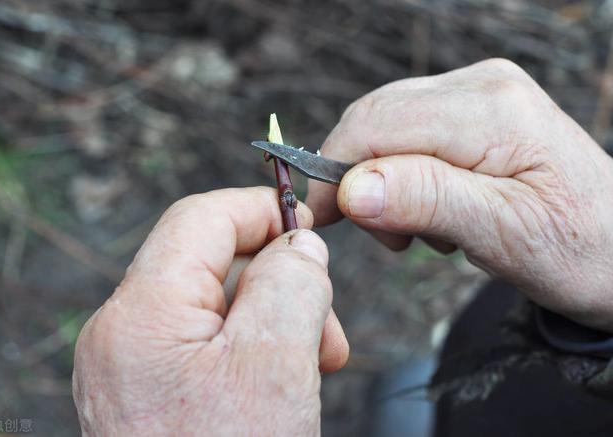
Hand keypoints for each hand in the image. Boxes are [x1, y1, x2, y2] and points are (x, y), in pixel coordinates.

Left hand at [72, 187, 348, 435]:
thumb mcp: (276, 365)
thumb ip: (291, 284)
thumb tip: (300, 244)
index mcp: (140, 315)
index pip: (200, 220)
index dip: (259, 210)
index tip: (307, 223)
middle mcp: (121, 335)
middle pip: (212, 265)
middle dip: (279, 284)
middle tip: (327, 330)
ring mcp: (129, 368)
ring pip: (215, 307)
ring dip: (273, 323)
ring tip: (313, 366)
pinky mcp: (147, 394)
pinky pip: (206, 347)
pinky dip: (252, 352)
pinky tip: (282, 385)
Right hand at [306, 58, 612, 331]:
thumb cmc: (577, 249)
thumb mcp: (504, 236)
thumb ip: (427, 201)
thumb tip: (351, 188)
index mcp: (492, 110)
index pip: (377, 125)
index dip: (335, 172)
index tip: (322, 222)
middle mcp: (482, 85)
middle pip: (375, 119)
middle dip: (360, 181)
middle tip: (390, 238)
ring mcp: (478, 92)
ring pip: (385, 127)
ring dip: (384, 184)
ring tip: (427, 232)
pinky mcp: (473, 109)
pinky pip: (407, 134)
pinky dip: (403, 177)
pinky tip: (437, 210)